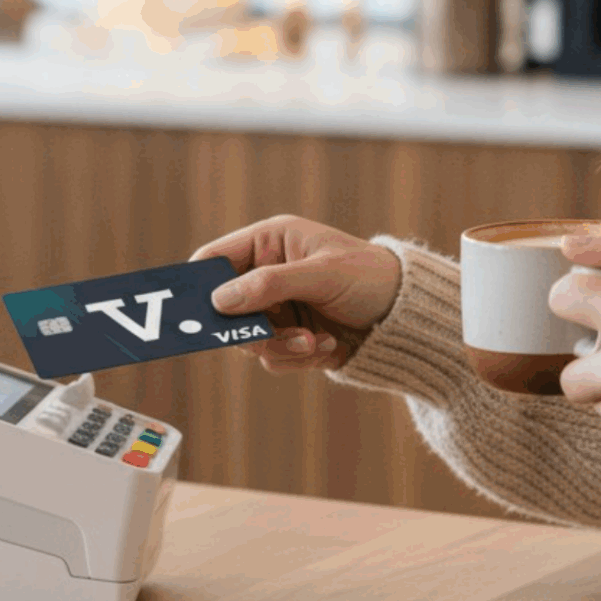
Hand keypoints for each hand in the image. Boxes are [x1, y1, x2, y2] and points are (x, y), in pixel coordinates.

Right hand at [191, 215, 402, 371]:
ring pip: (249, 340)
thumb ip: (270, 284)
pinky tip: (330, 346)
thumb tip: (219, 300)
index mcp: (270, 242)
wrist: (408, 317)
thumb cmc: (371, 277)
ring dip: (282, 347)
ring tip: (317, 342)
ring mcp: (278, 308)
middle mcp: (268, 274)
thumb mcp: (323, 275)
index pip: (214, 259)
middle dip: (254, 329)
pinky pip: (273, 357)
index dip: (199, 285)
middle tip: (275, 337)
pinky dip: (299, 358)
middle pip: (226, 309)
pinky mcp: (290, 336)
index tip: (191, 313)